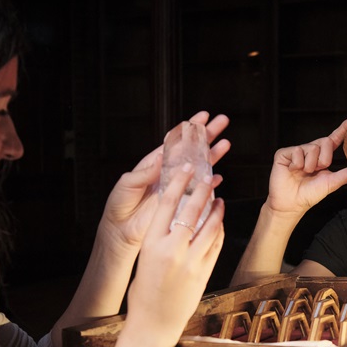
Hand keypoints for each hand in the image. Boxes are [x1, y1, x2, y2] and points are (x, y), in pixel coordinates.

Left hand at [99, 111, 230, 251]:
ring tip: (226, 144)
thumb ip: (145, 171)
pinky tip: (218, 177)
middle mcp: (170, 172)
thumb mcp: (128, 183)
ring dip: (213, 155)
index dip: (190, 128)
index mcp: (156, 162)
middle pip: (193, 150)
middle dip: (208, 135)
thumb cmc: (120, 204)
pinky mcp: (182, 203)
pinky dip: (210, 185)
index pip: (177, 141)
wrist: (122, 229)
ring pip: (200, 167)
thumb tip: (161, 156)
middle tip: (222, 121)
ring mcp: (178, 187)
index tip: (202, 117)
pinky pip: (200, 192)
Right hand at [125, 164, 224, 346]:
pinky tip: (219, 221)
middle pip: (191, 210)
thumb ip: (159, 237)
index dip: (178, 182)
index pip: (167, 204)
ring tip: (218, 198)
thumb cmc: (144, 289)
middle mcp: (171, 250)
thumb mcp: (145, 258)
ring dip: (215, 209)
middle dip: (201, 190)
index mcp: (151, 243)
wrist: (154, 322)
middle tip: (207, 177)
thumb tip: (173, 215)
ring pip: (209, 226)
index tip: (186, 168)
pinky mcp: (204, 273)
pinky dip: (218, 229)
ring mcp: (190, 262)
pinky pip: (215, 244)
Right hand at [265, 116, 346, 218]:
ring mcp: (298, 151)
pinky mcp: (284, 153)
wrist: (291, 203)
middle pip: (325, 141)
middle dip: (324, 158)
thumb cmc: (310, 194)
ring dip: (310, 165)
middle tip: (317, 170)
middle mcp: (311, 151)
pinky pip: (297, 151)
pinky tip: (292, 170)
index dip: (345, 128)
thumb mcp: (333, 183)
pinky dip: (297, 164)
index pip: (336, 138)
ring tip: (303, 173)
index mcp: (323, 156)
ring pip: (312, 148)